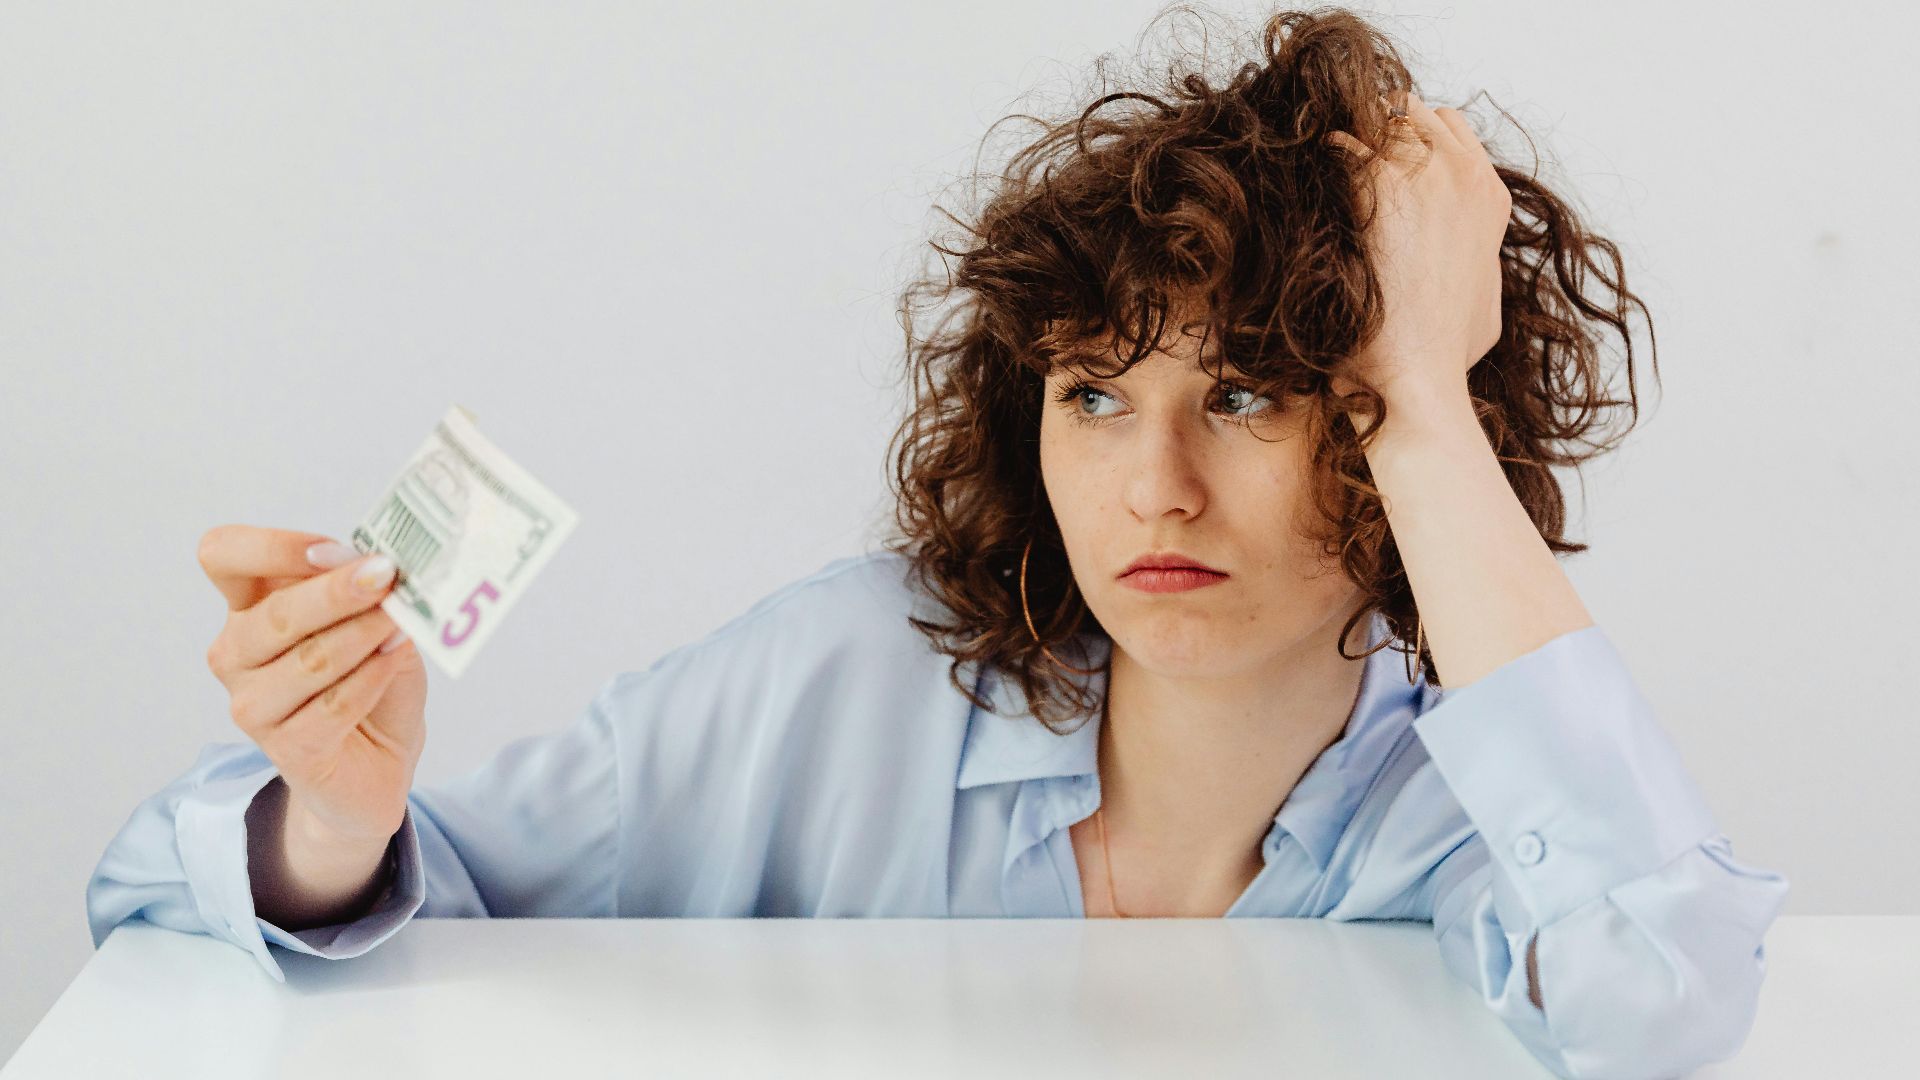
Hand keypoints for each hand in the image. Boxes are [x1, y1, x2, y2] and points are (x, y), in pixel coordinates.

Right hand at [199, 525, 427, 847]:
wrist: (380, 760)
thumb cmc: (372, 677)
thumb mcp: (376, 621)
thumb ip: (368, 593)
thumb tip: (373, 565)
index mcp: (250, 606)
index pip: (224, 556)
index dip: (271, 547)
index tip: (332, 551)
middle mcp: (237, 654)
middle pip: (274, 614)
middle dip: (335, 592)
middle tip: (386, 576)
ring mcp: (254, 706)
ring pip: (308, 660)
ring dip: (362, 634)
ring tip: (402, 621)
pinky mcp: (288, 750)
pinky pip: (332, 706)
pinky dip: (371, 677)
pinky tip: (395, 659)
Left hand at [1322, 90, 1510, 407]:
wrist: (1418, 375)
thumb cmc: (1445, 358)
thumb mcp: (1485, 310)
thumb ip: (1476, 268)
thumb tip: (1462, 266)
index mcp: (1491, 198)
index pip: (1450, 126)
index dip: (1410, 139)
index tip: (1379, 162)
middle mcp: (1464, 173)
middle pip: (1412, 112)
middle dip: (1374, 129)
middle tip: (1340, 160)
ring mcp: (1425, 171)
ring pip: (1377, 118)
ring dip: (1347, 138)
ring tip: (1320, 172)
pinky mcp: (1379, 182)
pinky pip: (1340, 143)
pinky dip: (1320, 159)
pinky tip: (1305, 188)